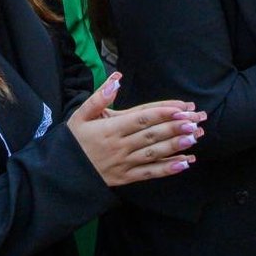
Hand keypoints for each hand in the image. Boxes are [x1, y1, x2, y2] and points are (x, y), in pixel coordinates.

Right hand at [65, 72, 204, 186]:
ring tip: (194, 138)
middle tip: (195, 121)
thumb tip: (117, 78)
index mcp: (110, 128)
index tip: (180, 108)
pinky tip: (184, 163)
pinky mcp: (126, 177)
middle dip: (174, 128)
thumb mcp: (80, 115)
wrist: (61, 174)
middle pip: (151, 135)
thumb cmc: (72, 141)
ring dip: (175, 146)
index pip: (141, 118)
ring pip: (153, 153)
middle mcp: (119, 146)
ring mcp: (124, 163)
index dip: (162, 113)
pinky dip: (167, 169)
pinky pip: (149, 173)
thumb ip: (99, 96)